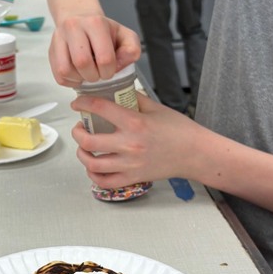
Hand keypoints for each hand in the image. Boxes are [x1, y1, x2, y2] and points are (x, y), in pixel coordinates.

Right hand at [49, 13, 140, 86]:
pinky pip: (58, 74)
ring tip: (87, 74)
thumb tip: (120, 64)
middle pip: (82, 63)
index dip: (109, 71)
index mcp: (95, 23)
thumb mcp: (124, 35)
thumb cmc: (101, 29)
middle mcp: (74, 27)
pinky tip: (78, 74)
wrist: (78, 16)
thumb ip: (131, 49)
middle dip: (93, 76)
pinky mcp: (51, 50)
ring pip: (65, 69)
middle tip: (98, 74)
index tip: (109, 70)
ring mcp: (59, 38)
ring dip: (79, 79)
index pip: (104, 57)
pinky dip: (69, 80)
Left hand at [70, 93, 200, 187]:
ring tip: (83, 147)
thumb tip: (118, 91)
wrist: (195, 154)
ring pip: (92, 164)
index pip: (100, 108)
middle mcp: (129, 145)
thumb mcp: (156, 108)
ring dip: (82, 154)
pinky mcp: (133, 178)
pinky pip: (105, 182)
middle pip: (88, 141)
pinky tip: (93, 167)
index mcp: (135, 123)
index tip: (77, 103)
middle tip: (78, 127)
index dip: (83, 103)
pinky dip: (93, 175)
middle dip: (77, 132)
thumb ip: (135, 99)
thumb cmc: (180, 131)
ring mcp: (130, 164)